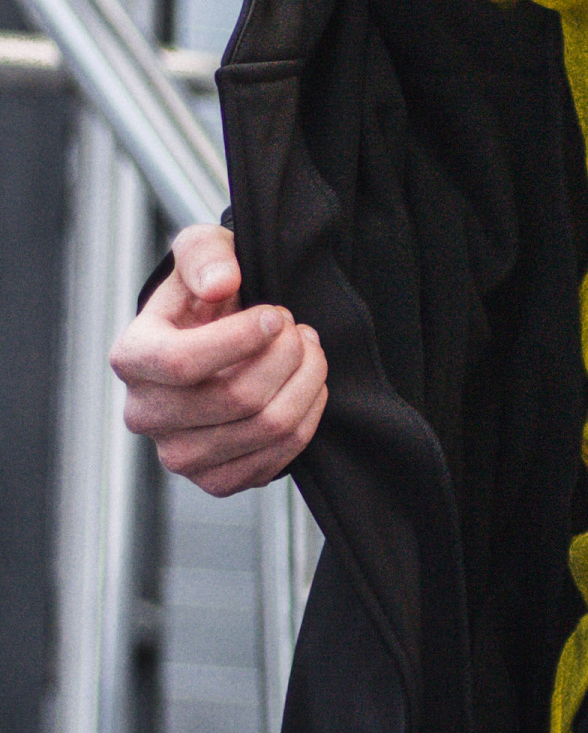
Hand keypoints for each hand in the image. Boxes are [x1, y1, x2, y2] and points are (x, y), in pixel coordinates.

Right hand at [110, 224, 326, 496]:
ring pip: (266, 427)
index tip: (276, 315)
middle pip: (237, 398)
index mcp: (132, 357)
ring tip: (309, 352)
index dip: (243, 338)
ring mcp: (179, 455)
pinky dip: (307, 418)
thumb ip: (206, 255)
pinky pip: (276, 459)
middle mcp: (145, 413)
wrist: (217, 338)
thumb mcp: (202, 252)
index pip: (182, 362)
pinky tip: (306, 387)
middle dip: (288, 356)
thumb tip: (220, 284)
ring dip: (307, 382)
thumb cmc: (207, 295)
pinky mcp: (216, 480)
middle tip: (299, 329)